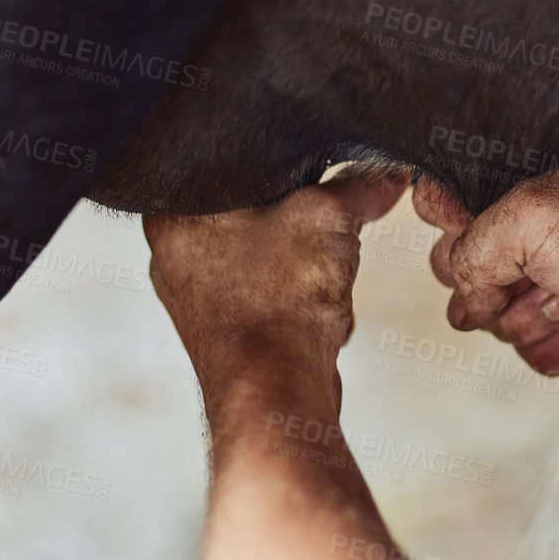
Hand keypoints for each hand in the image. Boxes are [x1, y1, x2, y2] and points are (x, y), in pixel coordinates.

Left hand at [145, 170, 408, 393]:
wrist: (275, 395)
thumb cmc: (277, 306)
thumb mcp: (330, 218)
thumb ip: (359, 185)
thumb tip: (387, 173)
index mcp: (171, 213)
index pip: (230, 164)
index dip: (282, 171)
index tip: (311, 185)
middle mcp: (171, 256)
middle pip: (256, 213)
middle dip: (301, 227)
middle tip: (314, 240)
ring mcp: (196, 299)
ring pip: (272, 257)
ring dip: (307, 268)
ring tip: (312, 282)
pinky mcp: (225, 332)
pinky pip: (276, 297)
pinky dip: (302, 302)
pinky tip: (310, 313)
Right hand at [414, 147, 558, 375]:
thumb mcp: (527, 218)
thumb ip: (468, 251)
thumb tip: (465, 296)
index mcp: (515, 183)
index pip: (440, 203)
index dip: (451, 231)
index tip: (479, 238)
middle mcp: (528, 229)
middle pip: (457, 274)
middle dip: (495, 289)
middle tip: (539, 277)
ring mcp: (549, 277)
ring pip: (493, 321)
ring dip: (532, 322)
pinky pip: (529, 352)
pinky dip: (557, 350)